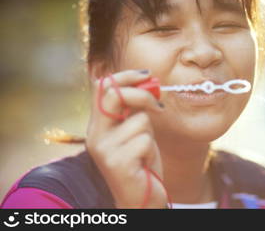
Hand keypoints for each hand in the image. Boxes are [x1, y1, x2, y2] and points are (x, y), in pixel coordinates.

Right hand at [85, 69, 166, 207]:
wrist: (139, 198)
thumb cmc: (140, 162)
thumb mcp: (136, 131)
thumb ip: (135, 109)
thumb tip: (149, 81)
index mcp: (98, 125)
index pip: (102, 87)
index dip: (126, 76)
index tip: (147, 76)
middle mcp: (95, 135)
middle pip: (114, 95)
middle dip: (143, 95)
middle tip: (159, 106)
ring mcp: (104, 149)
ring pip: (140, 120)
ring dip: (150, 133)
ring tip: (144, 151)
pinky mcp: (117, 163)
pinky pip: (145, 140)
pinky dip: (151, 149)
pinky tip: (144, 162)